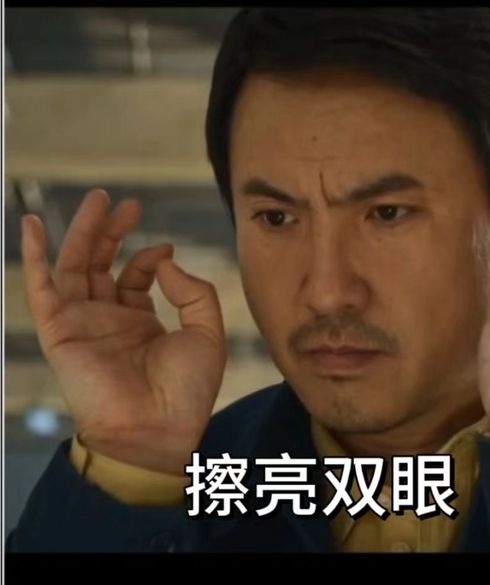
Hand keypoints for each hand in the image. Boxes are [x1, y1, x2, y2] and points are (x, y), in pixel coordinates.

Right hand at [21, 189, 226, 473]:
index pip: (135, 278)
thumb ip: (194, 292)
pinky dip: (34, 257)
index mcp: (141, 323)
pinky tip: (33, 224)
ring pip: (75, 268)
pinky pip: (41, 290)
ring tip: (99, 199)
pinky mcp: (61, 332)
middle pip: (102, 265)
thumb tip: (164, 259)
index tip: (165, 247)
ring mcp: (84, 325)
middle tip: (126, 203)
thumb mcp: (207, 332)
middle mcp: (109, 321)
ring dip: (84, 233)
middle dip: (112, 232)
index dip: (149, 257)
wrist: (159, 429)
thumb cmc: (188, 390)